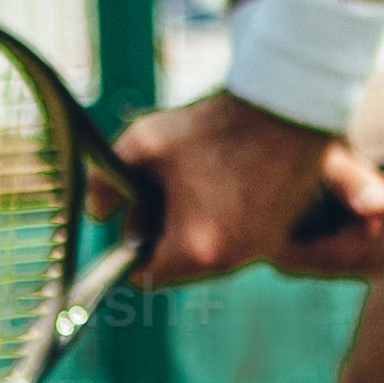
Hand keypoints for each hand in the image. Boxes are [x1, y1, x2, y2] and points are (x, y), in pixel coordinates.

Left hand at [116, 93, 383, 282]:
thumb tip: (96, 211)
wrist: (287, 107)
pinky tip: (227, 179)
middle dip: (164, 234)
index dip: (130, 247)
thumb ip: (104, 182)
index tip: (135, 212)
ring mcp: (259, 250)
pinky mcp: (279, 234)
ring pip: (208, 253)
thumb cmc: (215, 125)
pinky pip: (237, 240)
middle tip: (166, 186)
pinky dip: (226, 219)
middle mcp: (231, 261)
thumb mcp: (145, 143)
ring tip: (199, 178)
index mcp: (195, 248)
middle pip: (178, 265)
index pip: (144, 275)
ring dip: (196, 227)